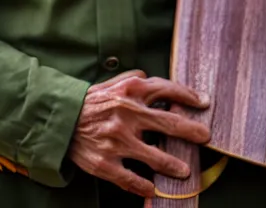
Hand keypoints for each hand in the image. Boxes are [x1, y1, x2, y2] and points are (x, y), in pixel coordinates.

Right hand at [69, 69, 210, 197]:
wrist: (59, 120)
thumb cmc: (90, 102)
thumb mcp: (111, 82)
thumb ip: (132, 78)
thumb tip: (150, 75)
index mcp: (130, 91)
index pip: (166, 89)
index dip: (188, 96)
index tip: (203, 102)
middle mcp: (126, 114)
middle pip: (168, 123)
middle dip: (191, 131)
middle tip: (205, 137)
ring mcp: (116, 140)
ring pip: (154, 156)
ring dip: (173, 164)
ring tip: (185, 171)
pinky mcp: (105, 163)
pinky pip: (130, 179)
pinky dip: (144, 186)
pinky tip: (154, 188)